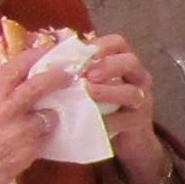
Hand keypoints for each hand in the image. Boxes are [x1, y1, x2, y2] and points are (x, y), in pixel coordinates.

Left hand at [76, 33, 169, 183]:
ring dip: (109, 91)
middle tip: (88, 75)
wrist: (122, 140)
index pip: (117, 43)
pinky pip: (127, 119)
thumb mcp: (89, 85)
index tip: (82, 52)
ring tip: (89, 93)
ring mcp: (141, 100)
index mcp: (122, 64)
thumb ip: (76, 72)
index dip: (101, 45)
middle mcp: (136, 78)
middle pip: (130, 62)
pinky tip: (93, 121)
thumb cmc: (99, 107)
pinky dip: (109, 119)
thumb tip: (43, 60)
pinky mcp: (139, 122)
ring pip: (132, 91)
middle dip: (108, 66)